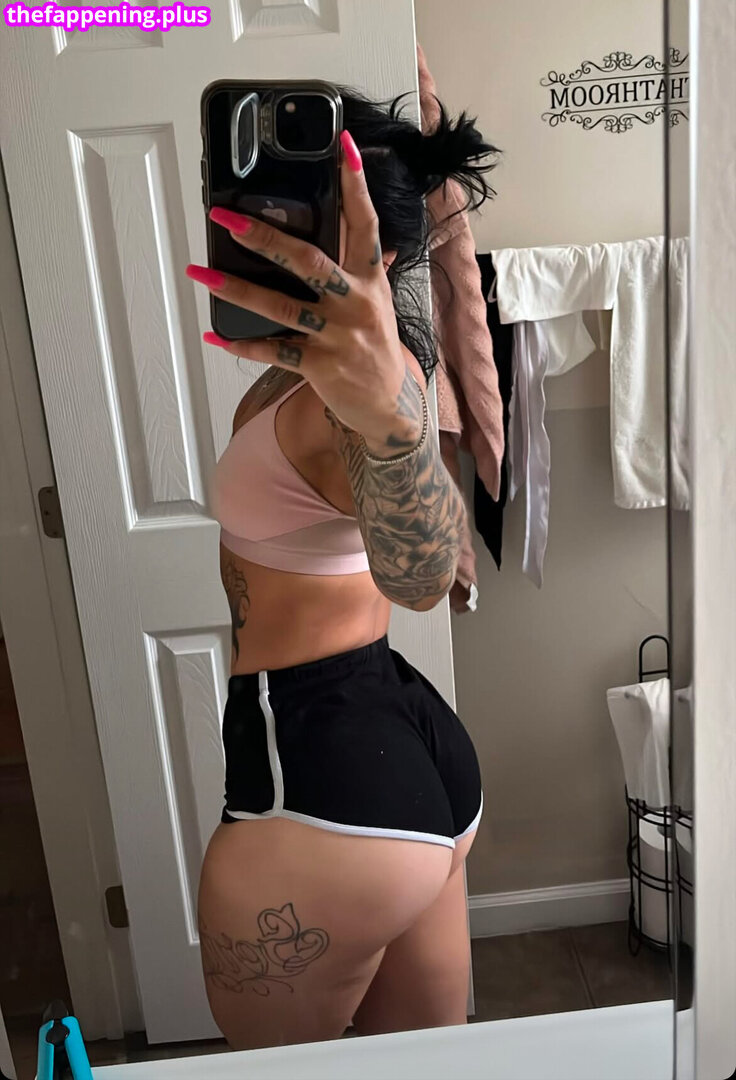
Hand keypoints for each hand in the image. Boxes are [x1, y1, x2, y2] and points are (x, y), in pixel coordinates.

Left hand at [186, 130, 421, 447]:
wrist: (387, 405)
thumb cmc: (376, 345)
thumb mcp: (379, 300)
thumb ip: (371, 264)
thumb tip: (375, 231)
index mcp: (370, 279)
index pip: (365, 223)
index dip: (355, 184)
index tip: (343, 146)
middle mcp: (355, 303)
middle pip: (309, 261)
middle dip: (265, 237)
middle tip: (226, 218)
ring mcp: (337, 336)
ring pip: (282, 307)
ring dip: (237, 289)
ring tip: (200, 273)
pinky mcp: (320, 367)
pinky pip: (274, 351)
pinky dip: (241, 345)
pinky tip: (214, 335)